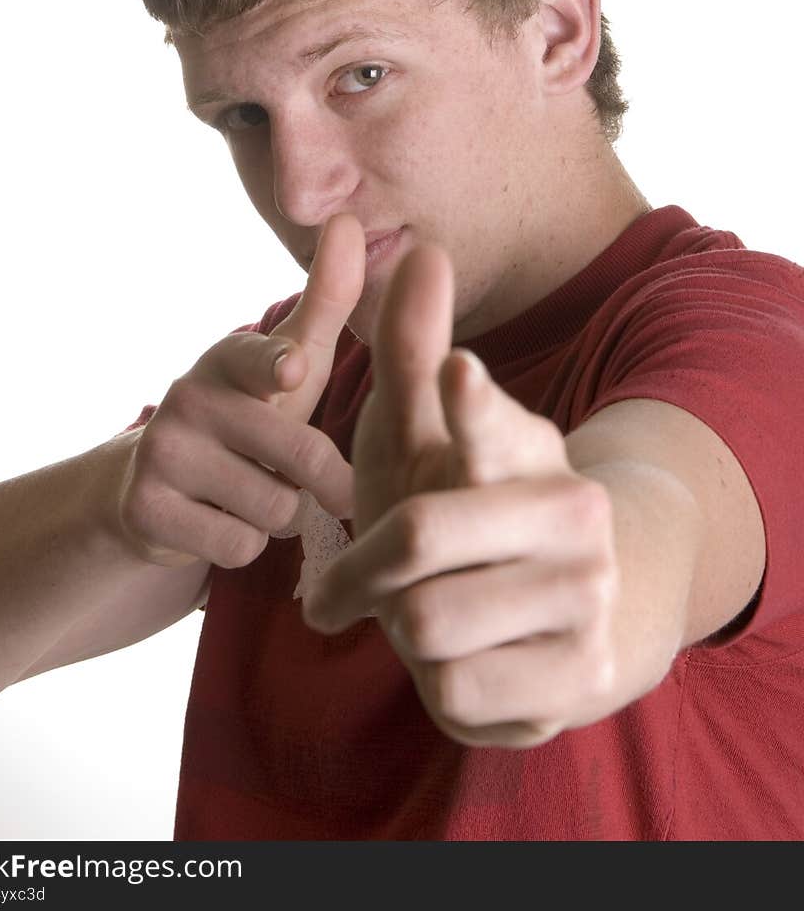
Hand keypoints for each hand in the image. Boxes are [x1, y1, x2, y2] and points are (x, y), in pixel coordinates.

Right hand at [117, 213, 364, 568]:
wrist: (160, 484)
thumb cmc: (255, 412)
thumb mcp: (294, 360)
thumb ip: (328, 298)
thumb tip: (350, 218)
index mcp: (232, 357)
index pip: (259, 358)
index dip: (278, 365)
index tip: (292, 369)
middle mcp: (189, 394)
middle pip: (299, 457)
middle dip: (322, 484)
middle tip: (311, 482)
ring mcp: (161, 452)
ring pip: (274, 511)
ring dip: (281, 517)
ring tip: (252, 494)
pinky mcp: (144, 509)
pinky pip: (238, 548)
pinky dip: (244, 547)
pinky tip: (220, 522)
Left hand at [304, 243, 618, 748]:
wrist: (575, 612)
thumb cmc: (469, 505)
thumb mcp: (429, 434)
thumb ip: (413, 351)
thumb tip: (422, 247)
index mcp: (526, 447)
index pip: (490, 424)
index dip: (470, 403)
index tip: (457, 374)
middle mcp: (572, 515)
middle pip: (417, 541)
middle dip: (364, 569)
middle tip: (354, 579)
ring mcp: (585, 598)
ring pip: (426, 626)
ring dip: (401, 628)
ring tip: (425, 611)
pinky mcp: (580, 679)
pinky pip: (453, 693)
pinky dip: (434, 682)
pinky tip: (463, 659)